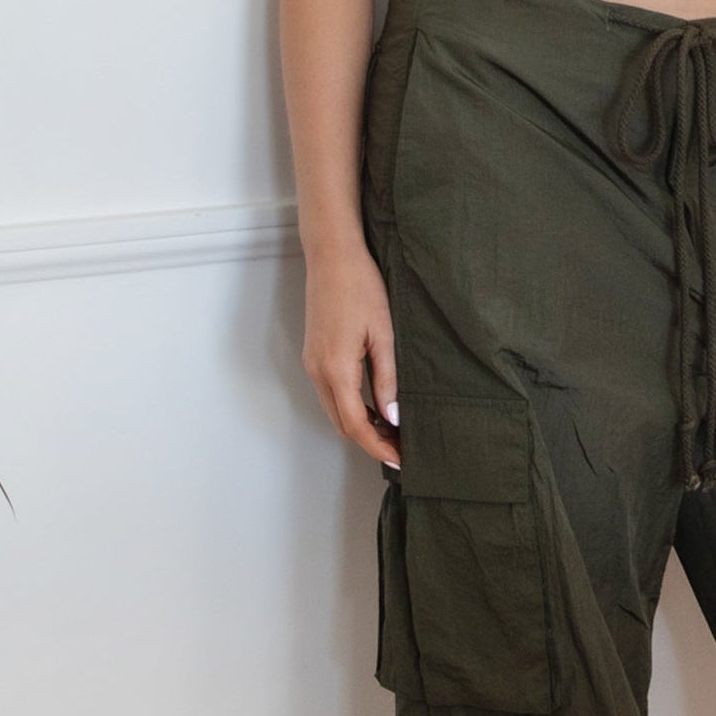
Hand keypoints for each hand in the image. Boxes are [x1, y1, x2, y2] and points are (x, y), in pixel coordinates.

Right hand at [302, 237, 400, 464]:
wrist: (332, 256)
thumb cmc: (361, 287)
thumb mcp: (384, 334)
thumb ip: (388, 378)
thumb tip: (393, 417)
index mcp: (336, 368)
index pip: (355, 425)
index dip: (377, 447)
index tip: (400, 460)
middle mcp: (318, 370)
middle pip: (342, 423)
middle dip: (370, 441)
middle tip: (402, 449)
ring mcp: (312, 363)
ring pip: (335, 410)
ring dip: (361, 425)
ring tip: (394, 431)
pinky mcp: (315, 354)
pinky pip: (331, 393)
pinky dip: (352, 407)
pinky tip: (375, 406)